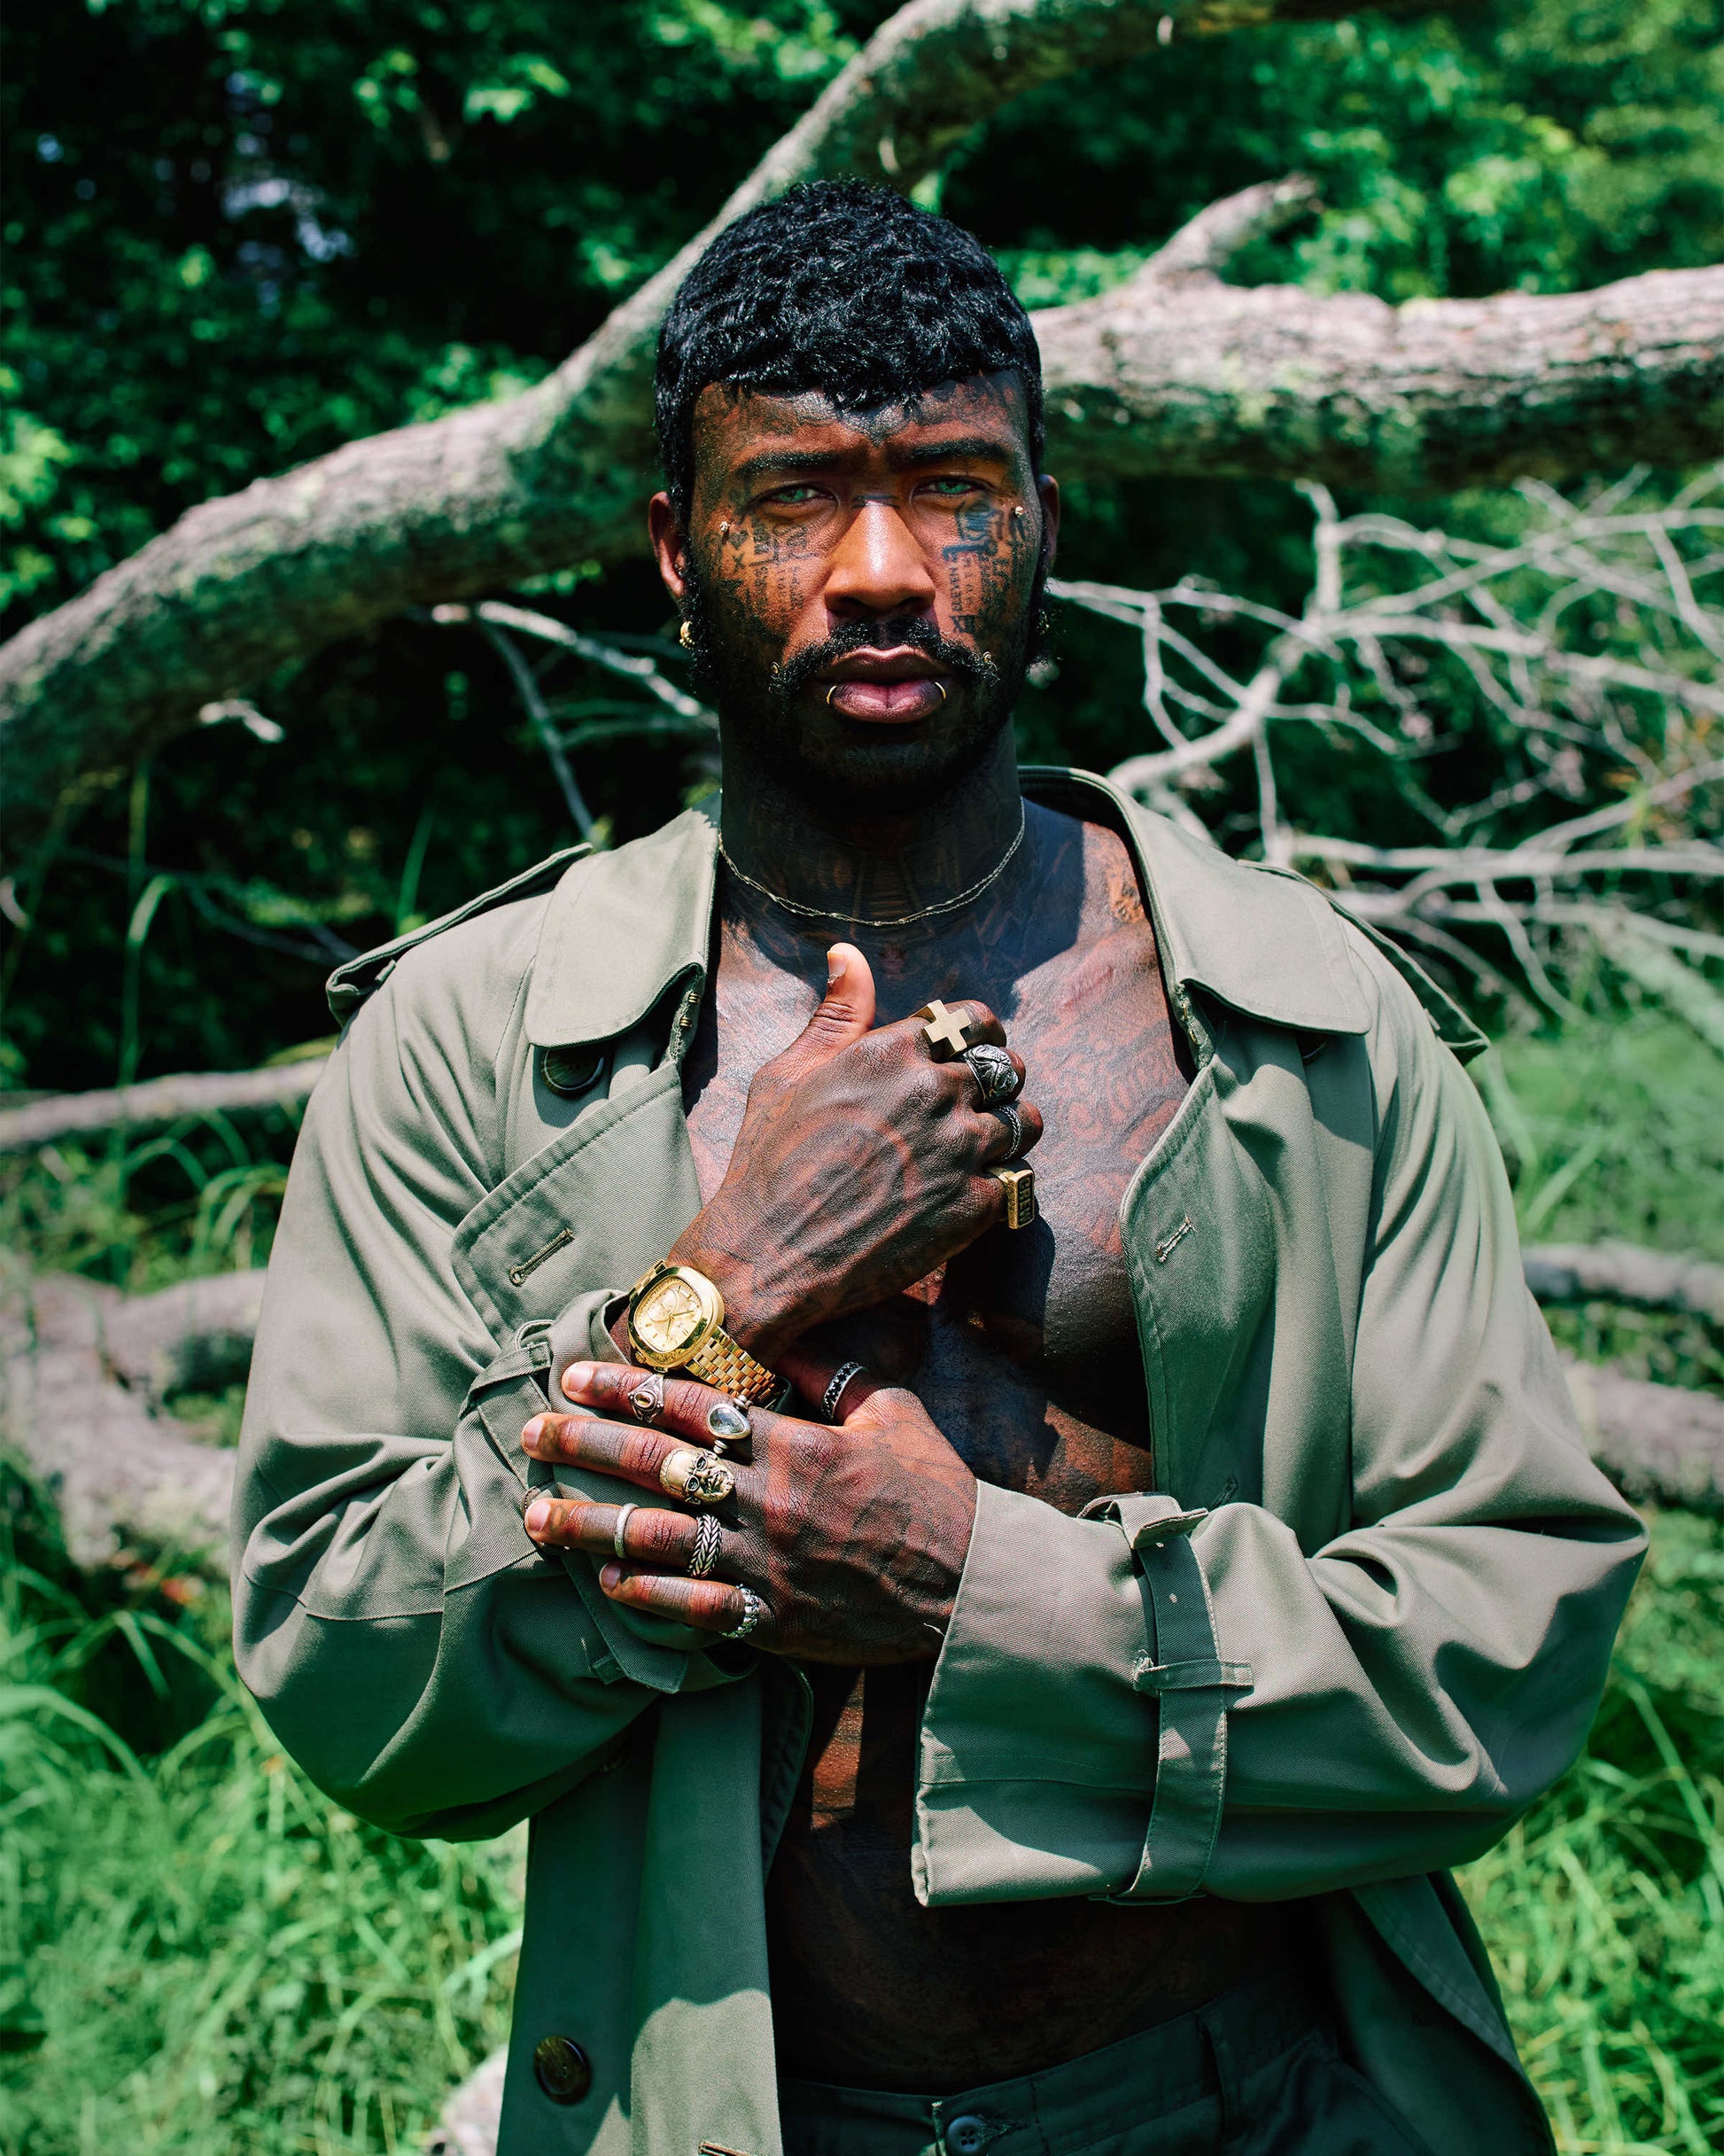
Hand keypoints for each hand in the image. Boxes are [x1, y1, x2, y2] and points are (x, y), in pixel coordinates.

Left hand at [521, 1356, 977, 1662]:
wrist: (969, 1584)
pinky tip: (606, 1585)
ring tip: (534, 1516)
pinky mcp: (770, 1619)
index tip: (575, 1374)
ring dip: (588, 1527)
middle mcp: (766, 1500)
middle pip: (655, 1465)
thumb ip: (834, 1372)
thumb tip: (785, 1335)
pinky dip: (645, 1598)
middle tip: (530, 1432)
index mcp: (792, 1444)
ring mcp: (763, 1564)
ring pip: (656, 1540)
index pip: (691, 1404)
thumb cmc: (934, 1491)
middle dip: (584, 1446)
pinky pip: (693, 1609)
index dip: (626, 1387)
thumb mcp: (893, 1411)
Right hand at [668, 944, 1040, 1360]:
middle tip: (971, 1108)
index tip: (970, 1053)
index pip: (975, 1021)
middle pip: (1005, 1070)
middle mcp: (937, 1091)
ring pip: (1024, 1122)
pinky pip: (1019, 1182)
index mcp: (895, 1051)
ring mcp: (962, 1149)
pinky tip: (969, 1196)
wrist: (770, 1255)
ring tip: (979, 1150)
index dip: (978, 1036)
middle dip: (993, 1085)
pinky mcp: (976, 1205)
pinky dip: (1001, 1188)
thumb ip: (836, 1012)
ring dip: (1007, 1132)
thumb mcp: (789, 1073)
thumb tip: (847, 952)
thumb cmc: (769, 1162)